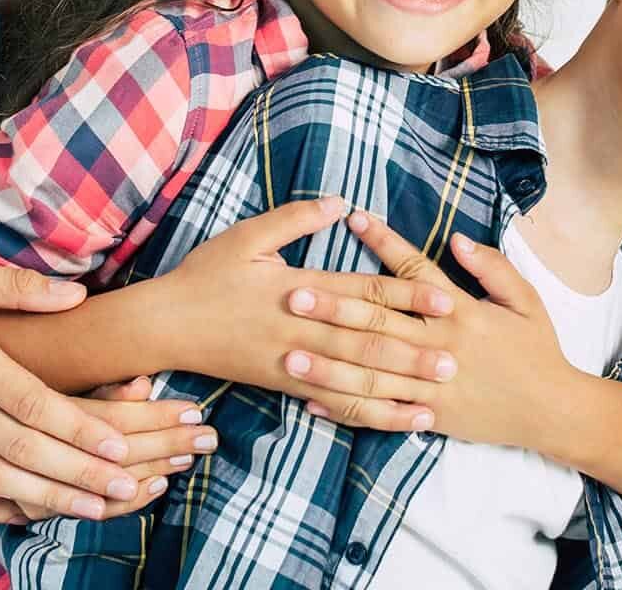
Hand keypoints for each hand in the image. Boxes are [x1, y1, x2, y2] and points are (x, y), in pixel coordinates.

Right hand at [0, 255, 186, 522]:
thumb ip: (15, 287)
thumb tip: (76, 294)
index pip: (30, 402)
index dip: (78, 428)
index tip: (120, 445)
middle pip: (19, 449)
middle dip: (77, 472)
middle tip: (125, 485)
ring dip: (46, 497)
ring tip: (93, 508)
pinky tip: (30, 512)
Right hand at [163, 197, 459, 433]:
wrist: (165, 325)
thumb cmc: (207, 276)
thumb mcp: (247, 237)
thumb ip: (295, 219)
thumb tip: (341, 202)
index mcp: (300, 289)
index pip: (364, 293)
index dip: (407, 296)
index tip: (445, 300)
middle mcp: (302, 330)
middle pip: (368, 342)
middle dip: (414, 351)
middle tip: (457, 358)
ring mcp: (294, 363)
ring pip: (354, 378)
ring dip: (397, 386)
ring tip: (435, 393)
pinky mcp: (286, 385)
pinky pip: (333, 402)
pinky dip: (367, 411)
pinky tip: (395, 417)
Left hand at [284, 212, 576, 448]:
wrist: (552, 411)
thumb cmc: (538, 350)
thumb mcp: (526, 300)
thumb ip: (492, 267)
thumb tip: (456, 238)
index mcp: (462, 311)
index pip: (414, 270)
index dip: (384, 242)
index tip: (354, 218)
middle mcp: (441, 344)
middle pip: (380, 320)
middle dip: (335, 306)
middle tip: (295, 292)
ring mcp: (431, 384)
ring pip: (370, 371)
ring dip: (327, 362)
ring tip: (289, 351)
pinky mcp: (429, 416)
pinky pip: (379, 412)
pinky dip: (344, 408)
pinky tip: (310, 399)